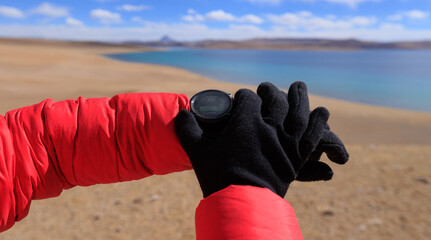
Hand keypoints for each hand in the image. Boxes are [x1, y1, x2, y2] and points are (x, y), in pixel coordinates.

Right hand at [175, 82, 347, 197]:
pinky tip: (321, 112)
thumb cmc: (217, 177)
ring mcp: (285, 141)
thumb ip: (187, 129)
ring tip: (298, 87)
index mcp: (244, 123)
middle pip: (274, 99)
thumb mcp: (197, 151)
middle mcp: (268, 127)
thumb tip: (180, 113)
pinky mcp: (297, 156)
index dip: (243, 96)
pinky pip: (313, 134)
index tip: (240, 99)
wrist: (240, 204)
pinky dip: (318, 121)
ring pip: (298, 111)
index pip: (248, 97)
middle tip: (266, 90)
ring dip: (299, 97)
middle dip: (269, 91)